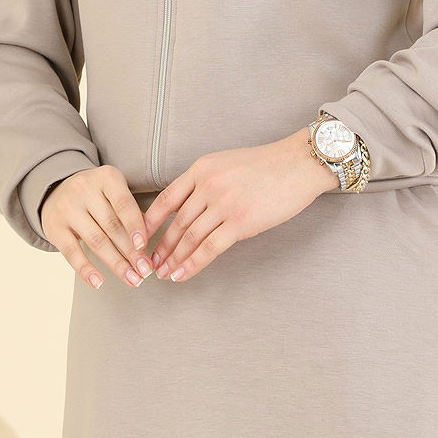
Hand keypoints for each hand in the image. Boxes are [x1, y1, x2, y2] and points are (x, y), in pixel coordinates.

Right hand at [40, 165, 156, 290]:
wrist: (57, 189)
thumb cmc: (96, 194)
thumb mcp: (113, 191)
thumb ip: (130, 212)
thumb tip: (147, 245)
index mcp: (106, 177)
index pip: (124, 204)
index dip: (135, 226)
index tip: (145, 247)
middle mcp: (85, 189)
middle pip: (112, 226)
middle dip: (131, 252)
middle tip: (145, 271)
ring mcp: (67, 208)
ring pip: (95, 241)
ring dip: (116, 264)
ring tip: (132, 279)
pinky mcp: (54, 227)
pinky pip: (71, 253)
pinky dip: (86, 269)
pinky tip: (99, 282)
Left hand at [140, 127, 337, 283]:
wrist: (298, 164)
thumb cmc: (267, 164)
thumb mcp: (227, 162)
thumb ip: (206, 181)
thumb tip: (189, 207)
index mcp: (202, 168)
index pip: (167, 198)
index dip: (150, 222)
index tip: (139, 238)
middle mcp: (208, 185)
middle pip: (176, 223)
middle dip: (160, 247)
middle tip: (150, 264)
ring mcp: (224, 204)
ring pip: (189, 238)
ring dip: (174, 259)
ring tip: (164, 274)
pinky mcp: (240, 223)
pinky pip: (210, 248)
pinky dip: (193, 265)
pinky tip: (183, 275)